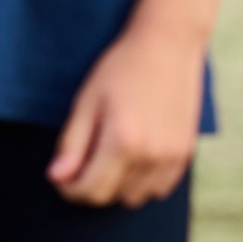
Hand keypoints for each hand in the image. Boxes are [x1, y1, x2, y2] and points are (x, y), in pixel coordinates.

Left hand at [48, 17, 205, 207]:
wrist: (169, 44)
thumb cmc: (122, 68)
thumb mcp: (87, 101)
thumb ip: (72, 143)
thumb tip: (56, 178)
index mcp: (123, 141)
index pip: (90, 191)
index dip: (69, 189)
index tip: (62, 176)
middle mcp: (151, 155)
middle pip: (112, 197)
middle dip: (91, 185)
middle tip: (84, 160)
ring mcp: (172, 156)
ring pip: (136, 197)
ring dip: (118, 185)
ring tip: (111, 155)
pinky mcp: (185, 153)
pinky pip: (159, 188)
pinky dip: (142, 181)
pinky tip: (134, 156)